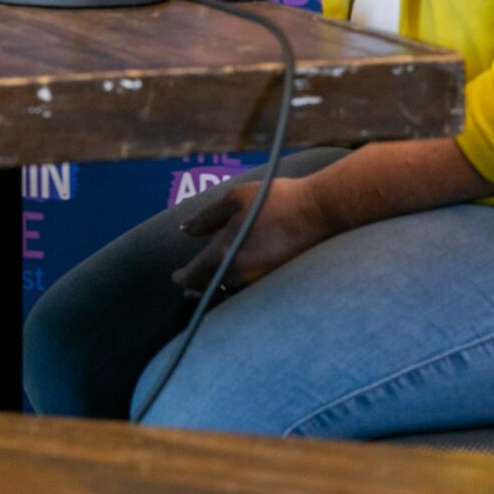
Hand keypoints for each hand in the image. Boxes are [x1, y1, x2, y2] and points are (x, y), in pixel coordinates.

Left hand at [170, 174, 333, 295]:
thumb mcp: (234, 200)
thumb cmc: (274, 201)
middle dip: (195, 288)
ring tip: (207, 288)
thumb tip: (185, 229)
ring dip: (215, 290)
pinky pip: (246, 291)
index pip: (194, 275)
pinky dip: (234, 289)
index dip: (182, 278)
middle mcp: (239, 274)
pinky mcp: (275, 281)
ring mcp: (258, 281)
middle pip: (209, 288)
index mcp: (224, 254)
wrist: (318, 212)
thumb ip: (206, 218)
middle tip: (187, 289)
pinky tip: (235, 282)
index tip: (175, 278)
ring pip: (228, 293)